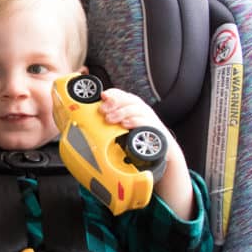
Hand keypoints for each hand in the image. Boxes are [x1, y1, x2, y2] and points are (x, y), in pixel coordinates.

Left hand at [99, 89, 194, 218]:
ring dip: (122, 112)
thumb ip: (110, 125)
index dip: (114, 94)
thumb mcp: (122, 132)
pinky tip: (125, 125)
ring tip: (110, 119)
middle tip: (102, 110)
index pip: (123, 96)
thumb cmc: (137, 143)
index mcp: (133, 109)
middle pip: (130, 100)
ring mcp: (150, 120)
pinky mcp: (156, 131)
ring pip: (137, 109)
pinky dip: (135, 122)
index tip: (102, 96)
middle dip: (115, 102)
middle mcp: (142, 112)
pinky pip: (147, 123)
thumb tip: (88, 125)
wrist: (162, 157)